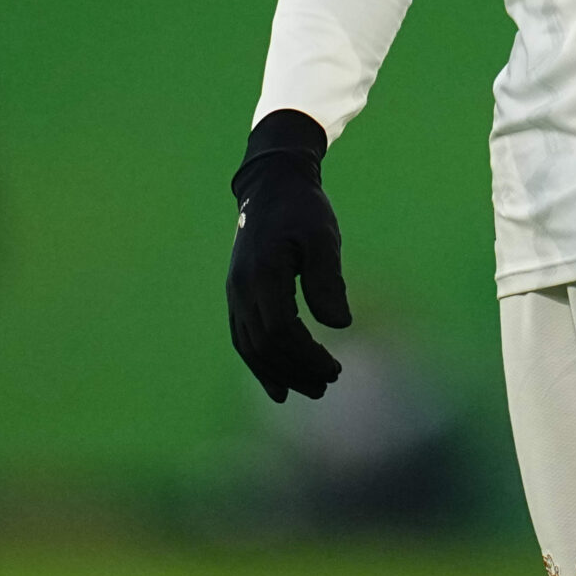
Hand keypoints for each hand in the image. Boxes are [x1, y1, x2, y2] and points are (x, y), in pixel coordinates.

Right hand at [225, 109, 352, 400]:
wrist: (271, 185)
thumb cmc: (303, 208)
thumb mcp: (323, 236)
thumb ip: (327, 279)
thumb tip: (340, 325)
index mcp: (263, 274)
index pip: (282, 330)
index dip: (307, 356)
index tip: (336, 368)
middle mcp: (241, 288)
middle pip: (265, 345)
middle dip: (297, 370)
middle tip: (329, 384)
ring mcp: (235, 293)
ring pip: (250, 347)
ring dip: (278, 373)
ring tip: (310, 390)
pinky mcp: (237, 294)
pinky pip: (242, 338)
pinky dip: (259, 364)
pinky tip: (277, 385)